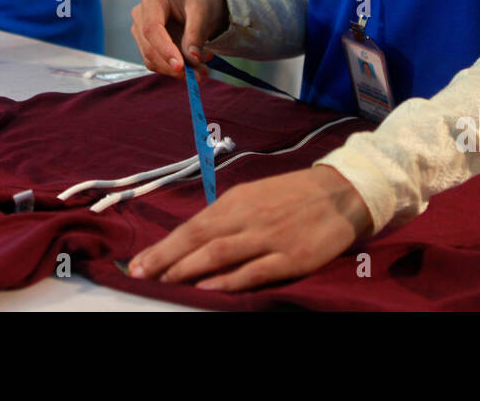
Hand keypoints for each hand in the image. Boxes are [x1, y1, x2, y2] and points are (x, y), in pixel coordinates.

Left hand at [128, 166, 374, 290]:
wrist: (341, 192)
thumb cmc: (292, 196)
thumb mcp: (253, 197)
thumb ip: (224, 218)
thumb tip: (189, 240)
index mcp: (236, 201)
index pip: (192, 225)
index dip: (163, 245)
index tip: (138, 262)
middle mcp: (248, 216)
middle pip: (199, 237)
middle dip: (165, 257)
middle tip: (139, 274)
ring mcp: (269, 237)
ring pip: (220, 253)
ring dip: (188, 268)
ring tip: (164, 281)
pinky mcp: (291, 256)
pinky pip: (254, 270)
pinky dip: (229, 279)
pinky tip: (208, 287)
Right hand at [129, 0, 229, 77]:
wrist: (199, 3)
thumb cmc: (199, 0)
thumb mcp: (203, 12)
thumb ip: (195, 35)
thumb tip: (192, 59)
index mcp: (152, 0)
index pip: (152, 28)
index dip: (164, 49)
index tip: (181, 66)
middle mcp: (141, 15)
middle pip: (150, 48)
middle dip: (175, 66)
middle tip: (201, 73)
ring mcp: (141, 32)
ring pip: (153, 60)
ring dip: (178, 71)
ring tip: (203, 69)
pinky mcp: (147, 46)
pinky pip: (158, 64)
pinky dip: (176, 70)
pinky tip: (196, 65)